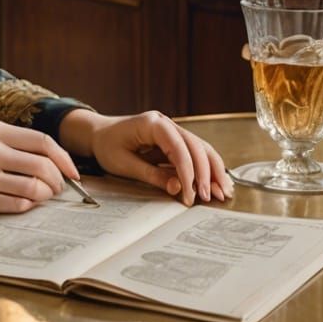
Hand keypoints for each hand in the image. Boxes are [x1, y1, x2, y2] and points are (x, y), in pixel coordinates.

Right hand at [0, 120, 79, 214]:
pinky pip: (15, 205)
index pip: (43, 141)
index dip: (64, 159)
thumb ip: (4, 142)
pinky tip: (23, 205)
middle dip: (59, 182)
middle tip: (59, 191)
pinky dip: (26, 207)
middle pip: (44, 165)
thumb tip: (42, 159)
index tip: (72, 173)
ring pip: (34, 187)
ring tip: (42, 199)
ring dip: (45, 197)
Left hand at [62, 108, 231, 204]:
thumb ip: (152, 175)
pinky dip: (206, 169)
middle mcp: (167, 123)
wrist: (98, 134)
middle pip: (196, 146)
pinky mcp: (174, 141)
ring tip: (224, 192)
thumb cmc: (107, 146)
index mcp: (152, 123)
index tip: (191, 195)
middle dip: (206, 173)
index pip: (179, 148)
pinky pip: (195, 154)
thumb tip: (178, 188)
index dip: (188, 173)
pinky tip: (216, 184)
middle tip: (211, 198)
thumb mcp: (123, 164)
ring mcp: (172, 131)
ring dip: (213, 171)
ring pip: (201, 149)